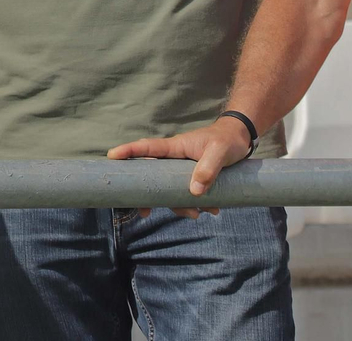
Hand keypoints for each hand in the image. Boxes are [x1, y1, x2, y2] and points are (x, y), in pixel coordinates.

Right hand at [106, 116, 252, 218]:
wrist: (240, 139)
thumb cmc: (227, 140)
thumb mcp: (220, 152)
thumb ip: (207, 168)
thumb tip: (194, 191)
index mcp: (175, 147)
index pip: (147, 148)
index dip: (128, 152)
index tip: (111, 156)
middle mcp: (173, 159)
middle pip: (152, 177)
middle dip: (148, 196)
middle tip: (144, 212)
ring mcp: (181, 170)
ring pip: (170, 190)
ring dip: (180, 205)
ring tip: (198, 214)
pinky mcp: (192, 177)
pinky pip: (186, 194)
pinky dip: (195, 205)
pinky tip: (210, 210)